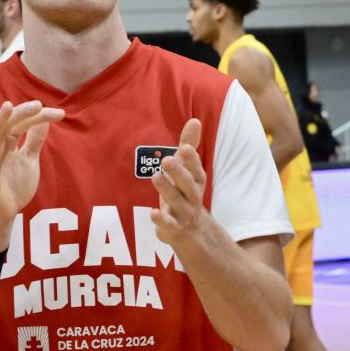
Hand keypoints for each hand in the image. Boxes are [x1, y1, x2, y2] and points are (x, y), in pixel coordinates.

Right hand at [0, 101, 63, 249]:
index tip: (59, 113)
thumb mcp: (29, 160)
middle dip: (23, 114)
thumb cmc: (13, 184)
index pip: (23, 124)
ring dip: (0, 122)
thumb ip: (34, 141)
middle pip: (9, 125)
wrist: (4, 213)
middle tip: (39, 104)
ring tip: (8, 106)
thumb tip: (44, 120)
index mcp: (9, 144)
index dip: (39, 117)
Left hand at [150, 117, 210, 250]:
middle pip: (187, 184)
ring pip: (177, 201)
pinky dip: (161, 219)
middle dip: (179, 172)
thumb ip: (189, 146)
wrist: (193, 230)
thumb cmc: (186, 192)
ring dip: (167, 190)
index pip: (195, 169)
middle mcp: (193, 196)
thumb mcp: (189, 170)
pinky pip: (168, 224)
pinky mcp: (173, 227)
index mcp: (197, 181)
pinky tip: (153, 212)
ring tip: (156, 176)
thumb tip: (195, 120)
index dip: (191, 159)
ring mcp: (184, 212)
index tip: (185, 147)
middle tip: (168, 160)